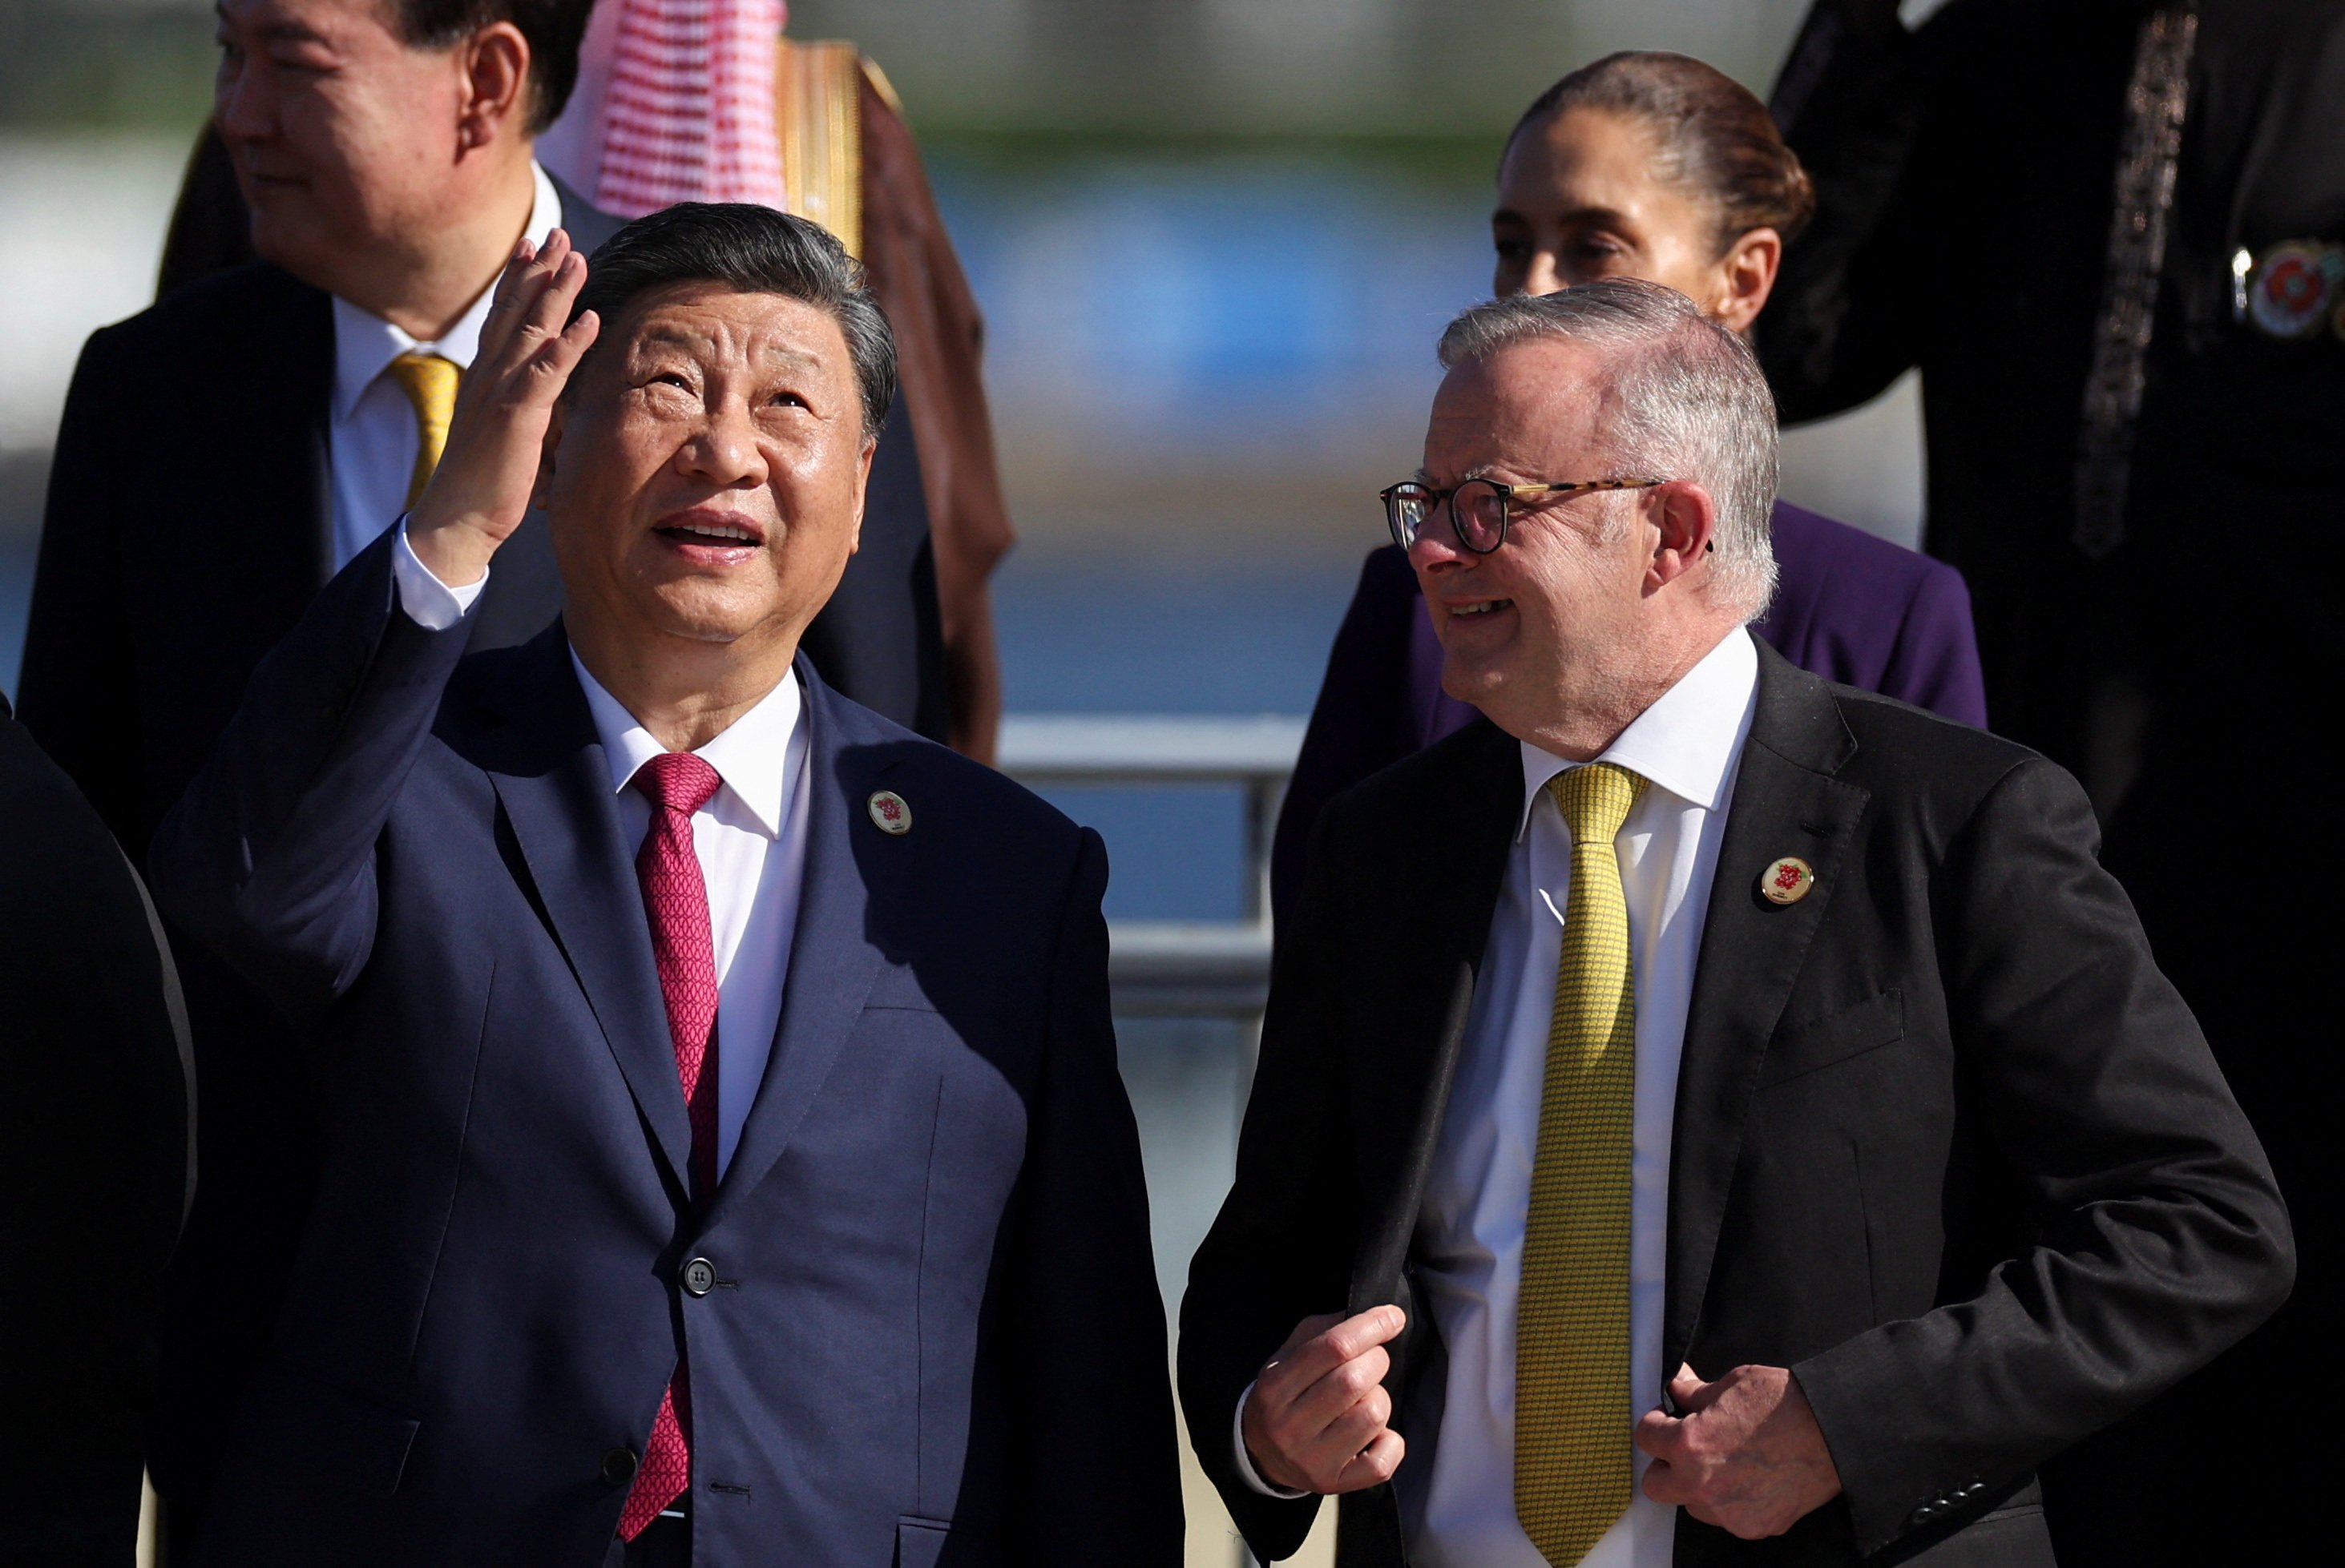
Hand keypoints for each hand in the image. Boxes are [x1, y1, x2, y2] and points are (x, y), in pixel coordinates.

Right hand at [407, 228, 600, 586]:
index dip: (517, 280)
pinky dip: (569, 345)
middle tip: (556, 233)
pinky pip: (546, 374)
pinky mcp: (516, 418)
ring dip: (556, 293)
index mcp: (484, 379)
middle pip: (515, 311)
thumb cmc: (480, 485)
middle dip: (537, 270)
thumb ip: (518, 408)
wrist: (453, 522)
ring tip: (578, 258)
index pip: (501, 319)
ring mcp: (500, 393)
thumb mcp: (501, 435)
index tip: (532, 246)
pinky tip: (590, 320)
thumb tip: (537, 399)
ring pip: (531, 331)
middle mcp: (488, 377)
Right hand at [1240, 1307, 1406, 1494]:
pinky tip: (1375, 1433)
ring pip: (1373, 1415)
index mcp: (1276, 1386)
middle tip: (1372, 1360)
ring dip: (1380, 1399)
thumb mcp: (1288, 1356)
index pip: (1334, 1348)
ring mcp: (1312, 1459)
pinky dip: (1390, 1441)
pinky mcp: (1334, 1484)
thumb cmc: (1284, 1395)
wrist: (1260, 1452)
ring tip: (1365, 1398)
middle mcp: (1290, 1426)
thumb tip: (1372, 1317)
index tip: (1392, 1317)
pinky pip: (1383, 1461)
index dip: (1371, 1327)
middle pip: (1355, 1380)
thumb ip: (1324, 1331)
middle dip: (1376, 1361)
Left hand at [1636, 1363, 1840, 1539]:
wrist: (1834, 1432)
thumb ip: (1695, 1393)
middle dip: (1665, 1464)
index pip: (1645, 1437)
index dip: (1655, 1423)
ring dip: (1696, 1487)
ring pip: (1691, 1505)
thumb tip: (1677, 1388)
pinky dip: (1730, 1502)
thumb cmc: (1785, 1403)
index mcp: (1689, 1445)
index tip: (1666, 1419)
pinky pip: (1726, 1518)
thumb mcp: (1732, 1384)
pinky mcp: (1755, 1527)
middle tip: (1685, 1447)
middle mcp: (1702, 1485)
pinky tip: (1749, 1479)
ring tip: (1723, 1463)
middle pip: (1656, 1485)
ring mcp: (1728, 1513)